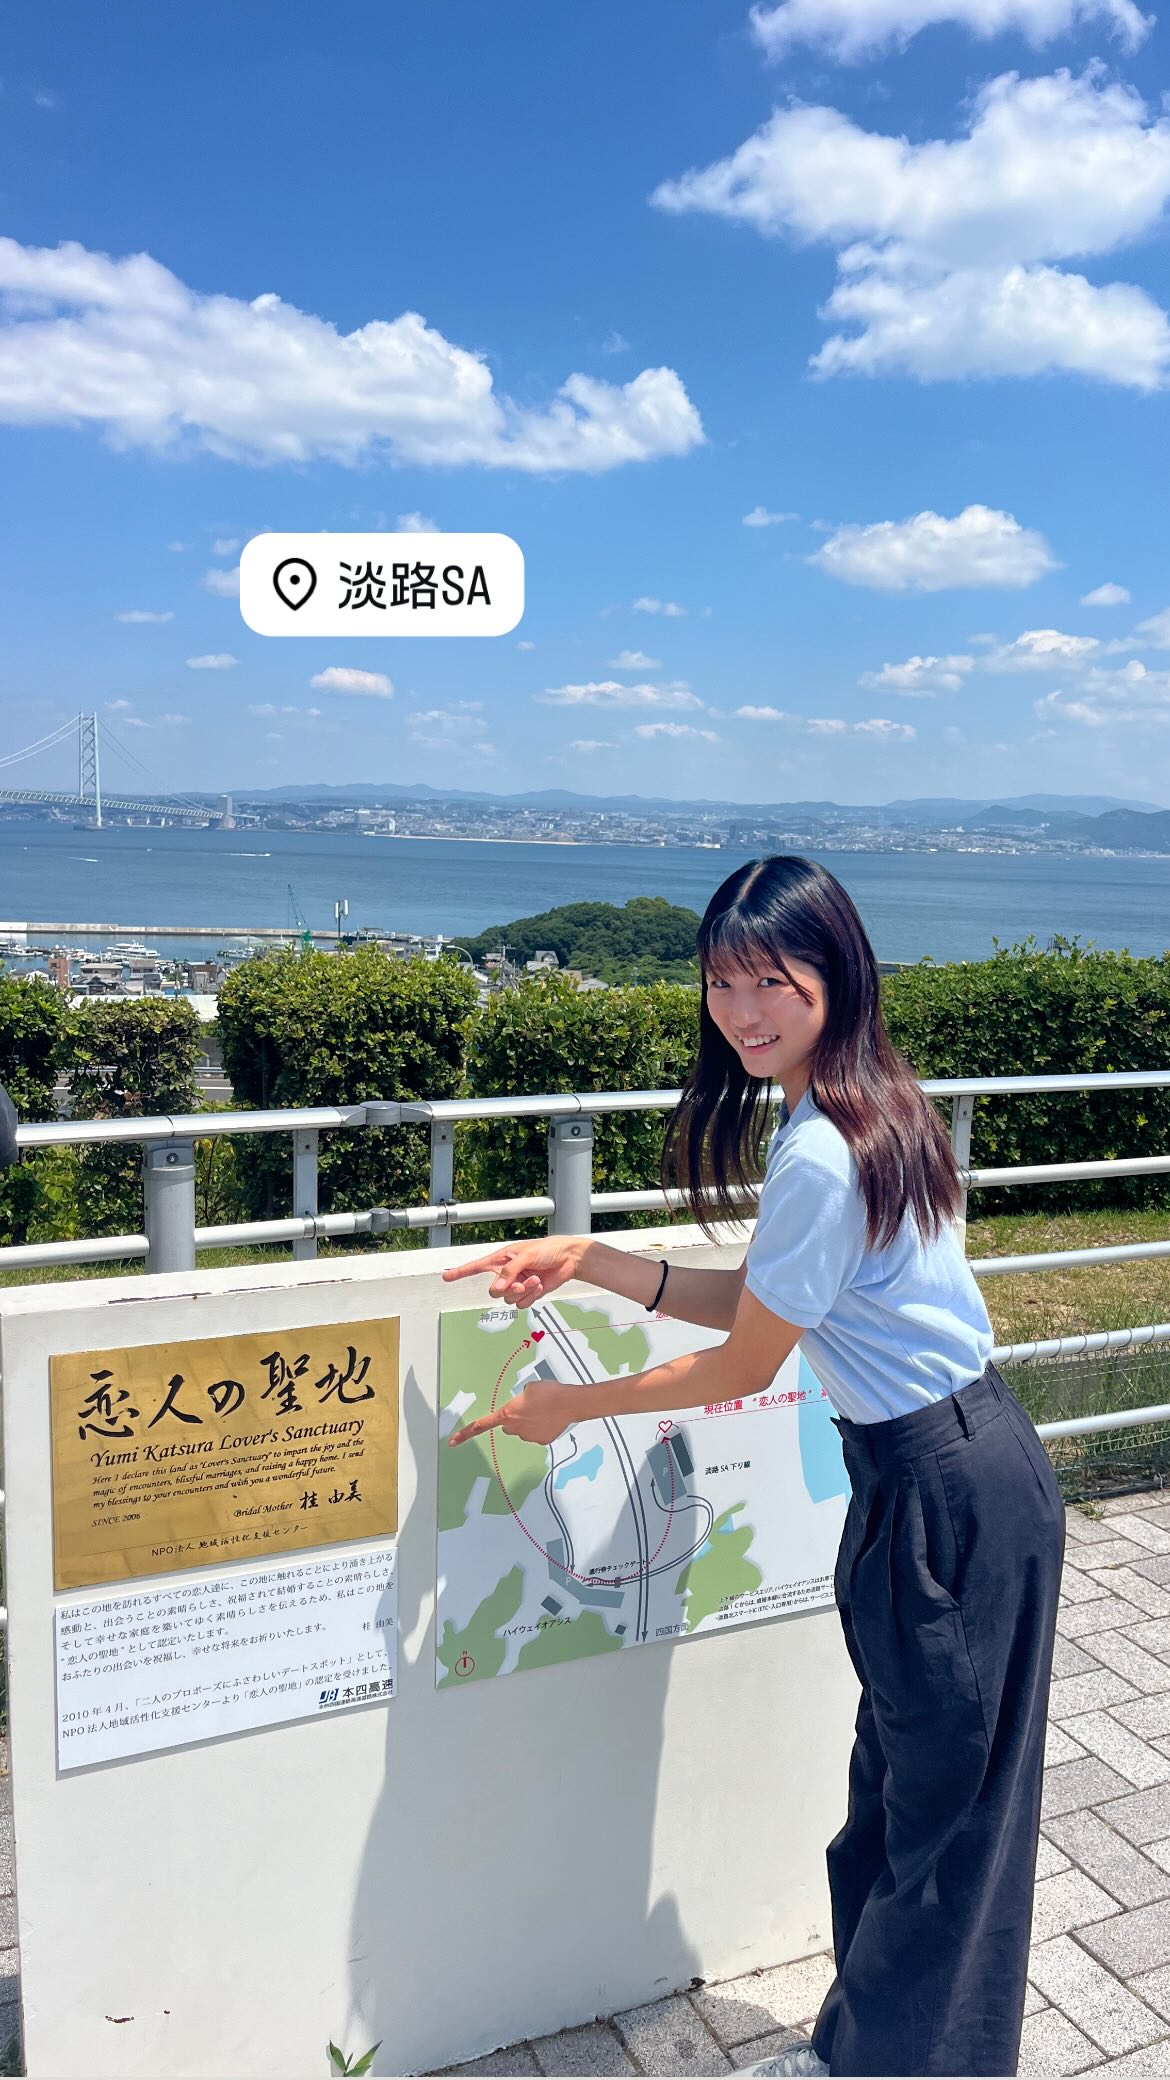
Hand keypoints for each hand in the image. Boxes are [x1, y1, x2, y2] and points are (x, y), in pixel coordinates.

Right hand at [440, 1235, 585, 1307]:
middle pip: (494, 1291)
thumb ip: (510, 1271)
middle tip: (521, 1281)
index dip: (460, 1272)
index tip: (446, 1277)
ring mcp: (517, 1284)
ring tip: (535, 1279)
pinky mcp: (529, 1293)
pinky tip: (539, 1286)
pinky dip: (530, 1297)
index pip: (476, 1267)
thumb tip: (497, 1286)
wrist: (569, 1259)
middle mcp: (507, 1273)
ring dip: (523, 1291)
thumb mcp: (526, 1255)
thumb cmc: (548, 1249)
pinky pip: (522, 1304)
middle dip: (508, 1288)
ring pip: (508, 1299)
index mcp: (502, 1259)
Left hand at [447, 1377, 581, 1447]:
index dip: (466, 1433)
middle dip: (514, 1419)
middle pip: (508, 1425)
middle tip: (529, 1408)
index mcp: (507, 1413)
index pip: (482, 1425)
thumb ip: (519, 1399)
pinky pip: (536, 1434)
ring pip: (523, 1430)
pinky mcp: (541, 1441)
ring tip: (544, 1410)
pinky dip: (541, 1428)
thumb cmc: (549, 1392)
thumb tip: (522, 1407)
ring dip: (529, 1422)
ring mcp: (528, 1436)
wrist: (569, 1403)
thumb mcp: (528, 1389)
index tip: (453, 1441)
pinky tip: (550, 1418)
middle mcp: (515, 1427)